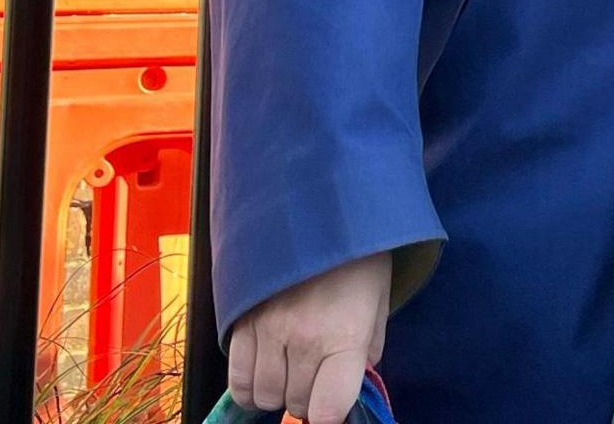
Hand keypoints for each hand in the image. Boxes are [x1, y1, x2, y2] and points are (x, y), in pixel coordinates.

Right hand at [227, 253, 390, 423]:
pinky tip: (266, 371)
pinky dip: (251, 386)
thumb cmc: (358, 260)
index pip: (329, 410)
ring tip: (293, 369)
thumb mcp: (377, 307)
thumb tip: (349, 384)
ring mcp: (266, 331)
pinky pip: (236, 379)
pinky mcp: (240, 322)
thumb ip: (365, 353)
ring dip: (280, 391)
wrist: (320, 211)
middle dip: (310, 398)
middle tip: (319, 376)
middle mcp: (302, 339)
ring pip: (264, 396)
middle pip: (296, 405)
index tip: (334, 406)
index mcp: (343, 337)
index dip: (332, 416)